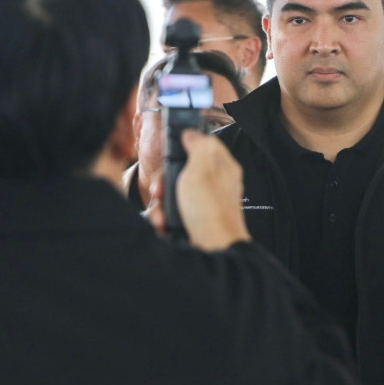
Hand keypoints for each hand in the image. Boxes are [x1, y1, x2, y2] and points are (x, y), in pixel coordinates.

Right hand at [144, 130, 249, 250]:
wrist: (214, 250)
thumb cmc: (211, 211)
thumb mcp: (202, 169)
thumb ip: (198, 146)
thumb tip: (192, 134)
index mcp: (223, 166)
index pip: (204, 143)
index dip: (184, 146)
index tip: (170, 154)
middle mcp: (216, 182)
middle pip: (183, 170)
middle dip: (165, 180)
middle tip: (160, 190)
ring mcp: (205, 201)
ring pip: (175, 192)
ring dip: (162, 202)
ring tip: (161, 213)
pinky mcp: (195, 218)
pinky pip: (175, 211)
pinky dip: (166, 217)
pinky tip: (164, 223)